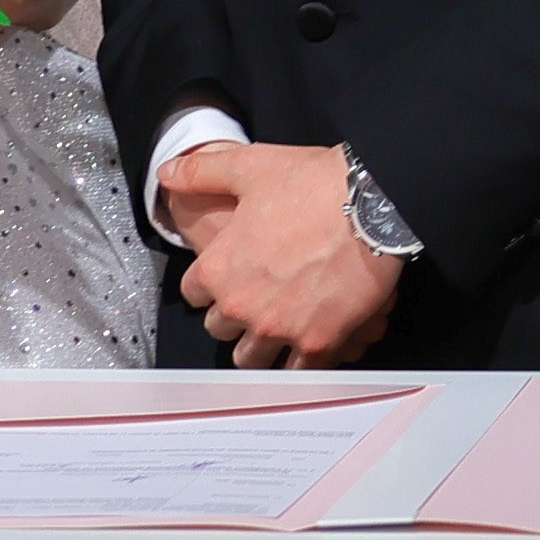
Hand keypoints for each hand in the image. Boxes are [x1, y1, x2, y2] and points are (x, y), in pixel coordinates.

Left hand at [165, 140, 399, 369]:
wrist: (371, 202)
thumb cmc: (312, 184)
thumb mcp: (248, 167)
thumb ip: (200, 173)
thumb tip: (167, 174)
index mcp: (218, 269)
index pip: (193, 294)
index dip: (208, 283)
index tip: (225, 277)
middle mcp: (241, 306)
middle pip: (220, 330)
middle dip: (233, 317)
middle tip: (254, 301)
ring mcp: (279, 329)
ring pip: (252, 359)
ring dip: (260, 347)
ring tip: (276, 331)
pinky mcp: (318, 342)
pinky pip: (297, 372)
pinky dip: (299, 363)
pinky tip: (307, 347)